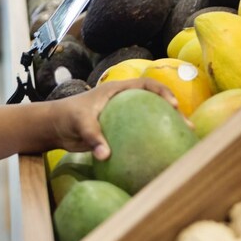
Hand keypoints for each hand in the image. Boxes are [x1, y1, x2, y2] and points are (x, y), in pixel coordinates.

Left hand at [49, 77, 180, 159]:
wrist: (54, 127)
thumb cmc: (66, 118)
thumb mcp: (80, 124)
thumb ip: (93, 138)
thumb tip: (105, 155)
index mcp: (116, 91)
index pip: (146, 85)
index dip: (162, 92)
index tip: (173, 106)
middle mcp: (122, 101)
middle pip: (154, 102)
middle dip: (173, 111)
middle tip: (186, 126)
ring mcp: (122, 116)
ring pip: (150, 118)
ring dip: (166, 126)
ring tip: (184, 139)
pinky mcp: (119, 130)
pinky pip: (140, 134)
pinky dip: (151, 140)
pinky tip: (162, 153)